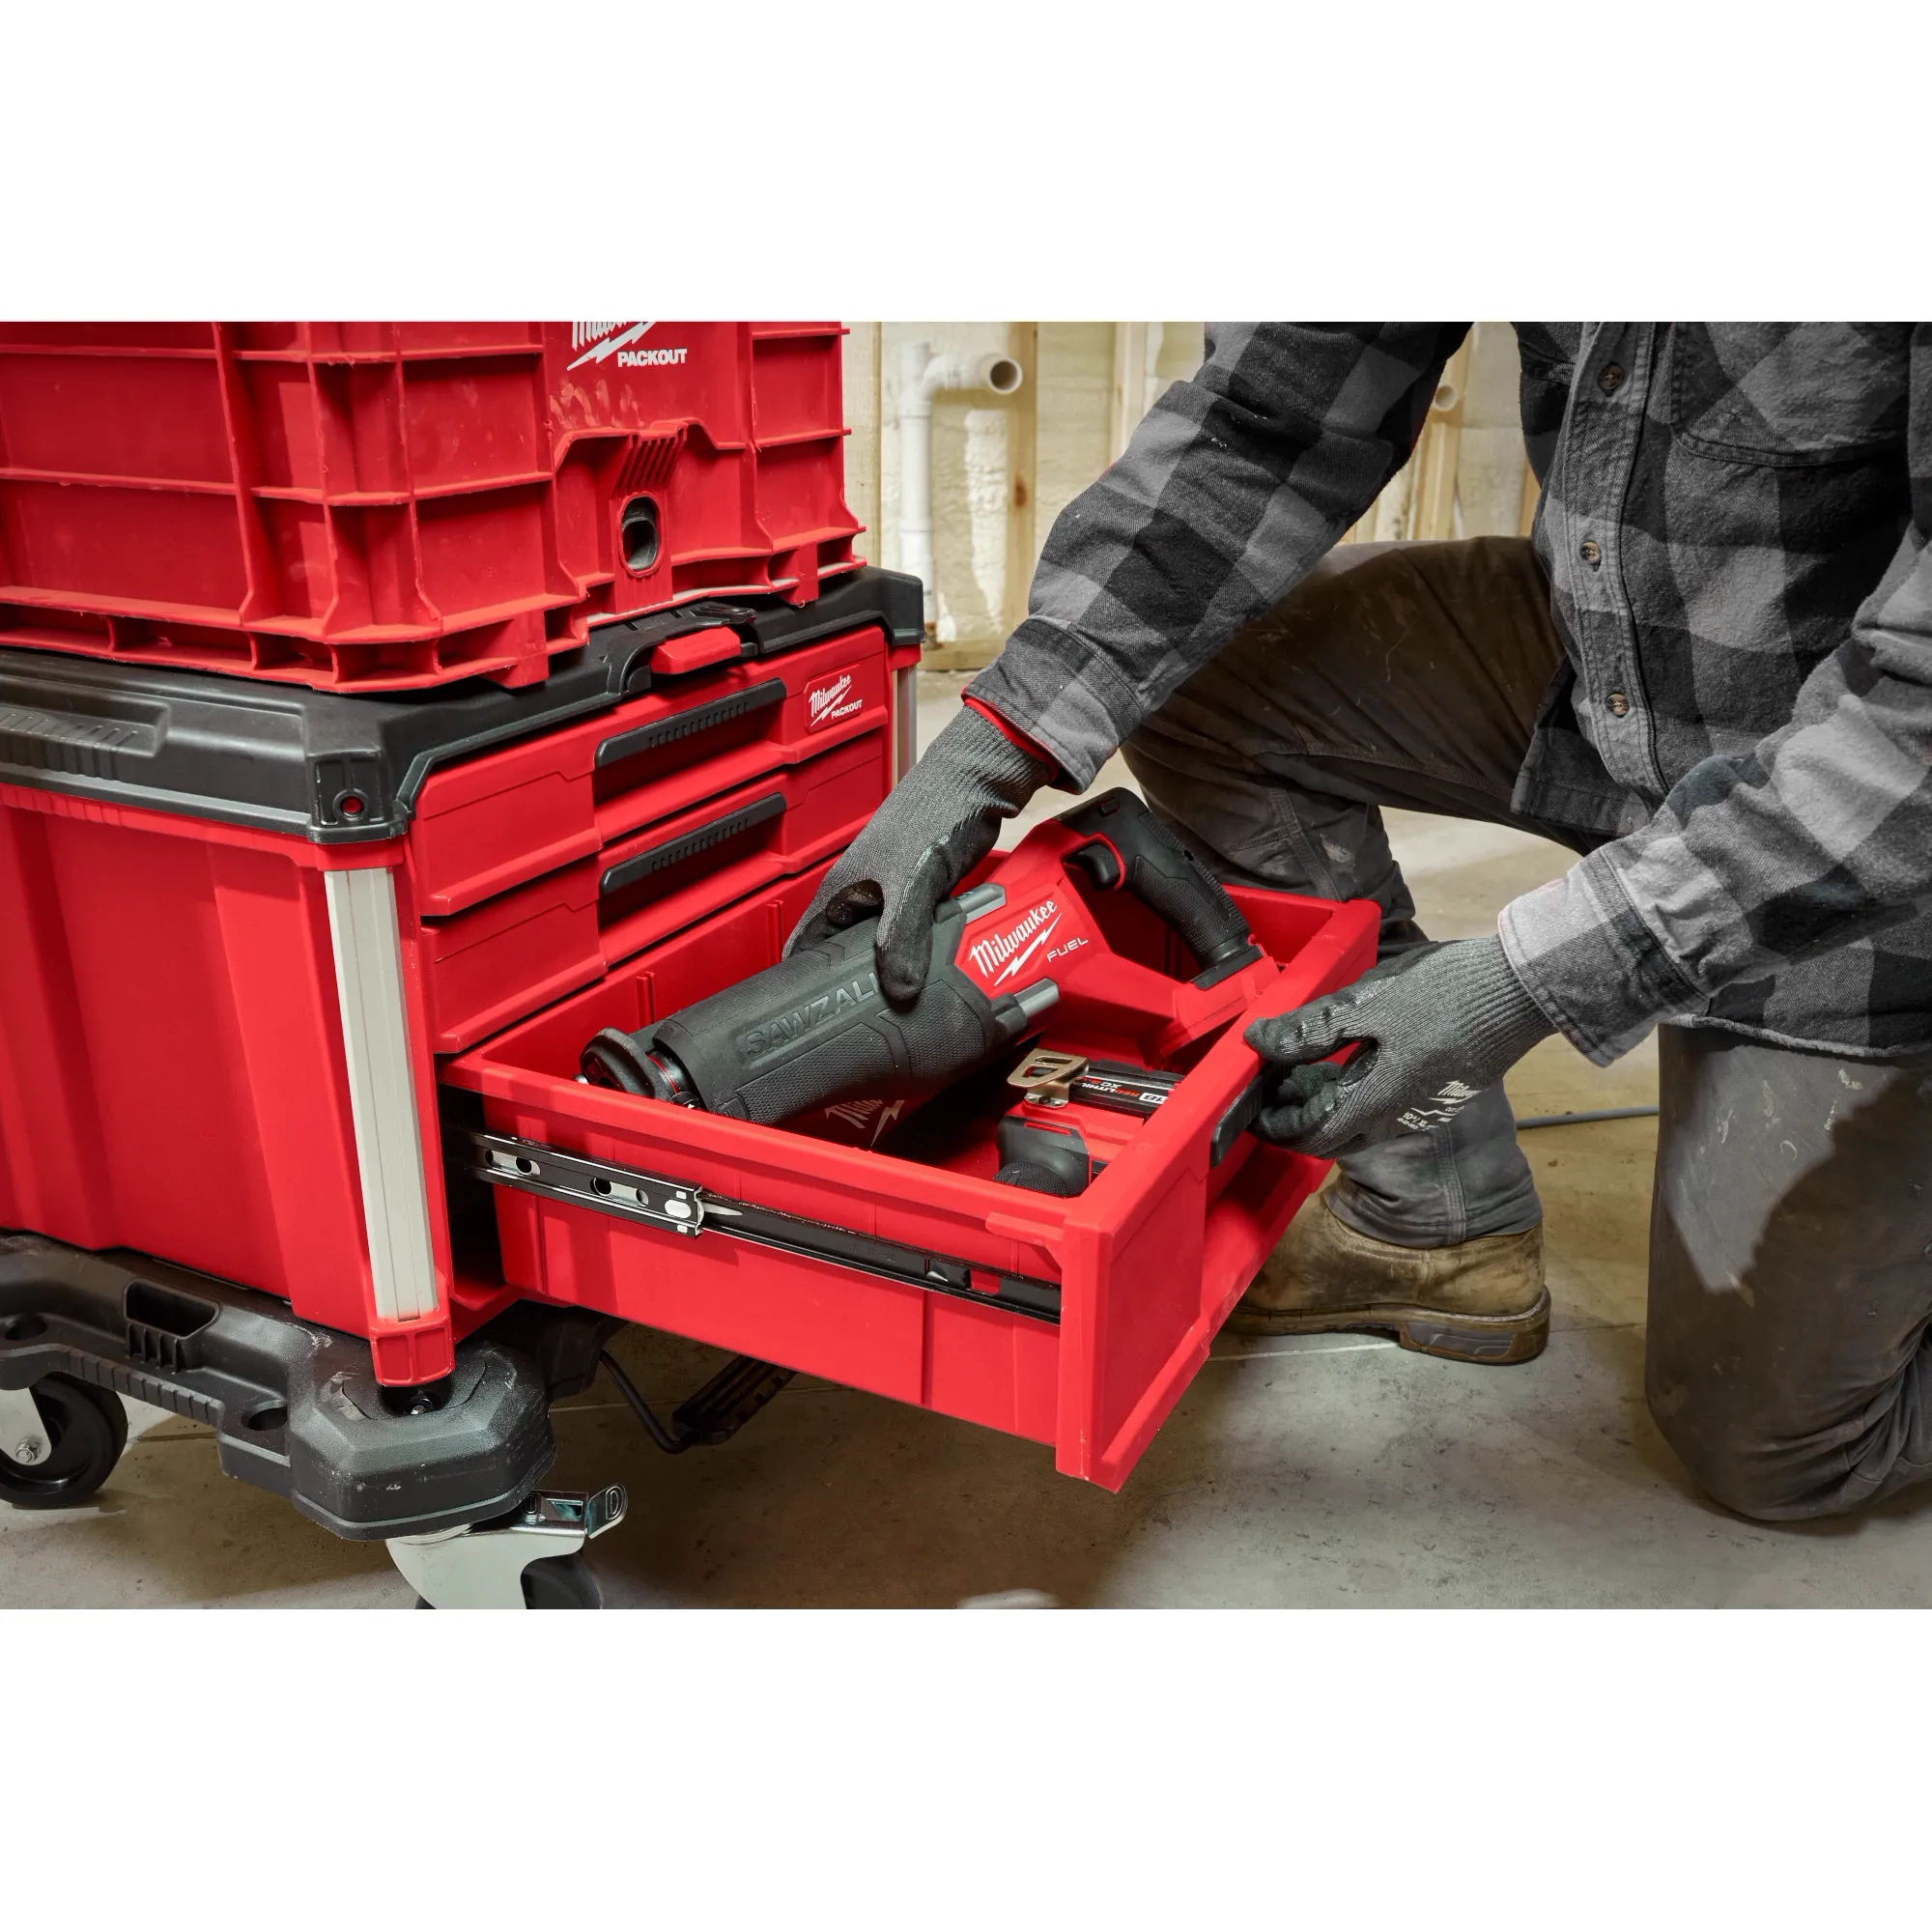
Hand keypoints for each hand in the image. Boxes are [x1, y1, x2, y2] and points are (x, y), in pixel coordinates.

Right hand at [787, 704, 1051, 1003]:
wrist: (974, 783)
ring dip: (890, 972)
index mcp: (839, 892)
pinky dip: (917, 955)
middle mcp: (857, 897)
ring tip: (899, 1005)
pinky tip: (930, 972)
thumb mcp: (913, 884)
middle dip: (852, 986)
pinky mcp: (916, 897)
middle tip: (866, 1021)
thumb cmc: (933, 813)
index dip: (798, 984)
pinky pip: (909, 938)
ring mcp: (887, 897)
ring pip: (879, 949)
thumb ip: (903, 937)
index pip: (801, 948)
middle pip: (842, 956)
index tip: (807, 1018)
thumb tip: (899, 989)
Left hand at [1244, 936, 1553, 1157]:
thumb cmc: (1449, 992)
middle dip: (1295, 1116)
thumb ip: (1312, 1028)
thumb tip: (1260, 1042)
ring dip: (1324, 1101)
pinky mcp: (1439, 1090)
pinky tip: (1344, 1058)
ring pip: (1359, 1121)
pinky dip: (1353, 1090)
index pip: (1311, 1137)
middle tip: (1268, 1083)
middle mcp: (1401, 1118)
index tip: (1249, 1107)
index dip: (1275, 1126)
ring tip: (1298, 1065)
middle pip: (1334, 1135)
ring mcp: (1424, 1107)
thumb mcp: (1369, 1003)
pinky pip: (1383, 1105)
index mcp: (1379, 1102)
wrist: (1523, 986)